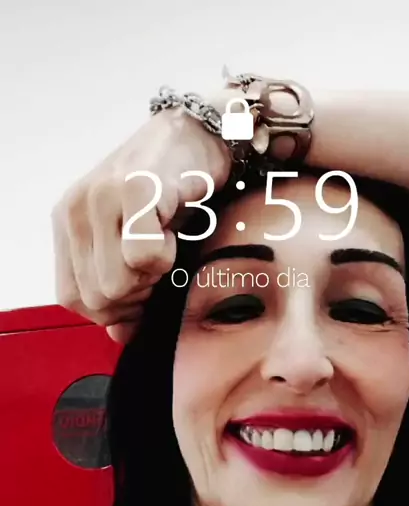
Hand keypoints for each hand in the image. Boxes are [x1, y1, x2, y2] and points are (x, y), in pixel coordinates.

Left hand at [52, 100, 230, 342]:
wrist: (204, 132)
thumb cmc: (173, 190)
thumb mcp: (136, 244)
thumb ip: (121, 288)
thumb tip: (119, 334)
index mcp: (68, 223)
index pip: (73, 298)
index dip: (112, 309)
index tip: (143, 289)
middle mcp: (75, 209)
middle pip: (97, 299)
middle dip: (137, 297)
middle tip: (160, 263)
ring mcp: (101, 198)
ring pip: (118, 284)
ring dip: (153, 276)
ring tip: (166, 242)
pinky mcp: (134, 190)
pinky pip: (144, 258)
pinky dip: (167, 256)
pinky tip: (174, 229)